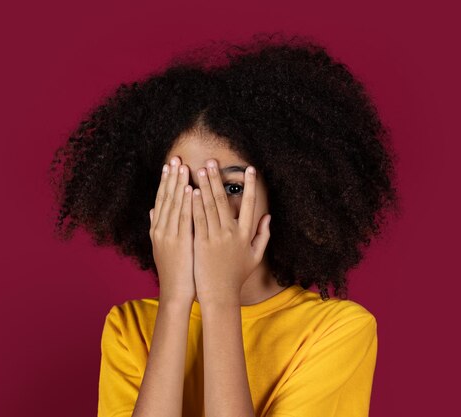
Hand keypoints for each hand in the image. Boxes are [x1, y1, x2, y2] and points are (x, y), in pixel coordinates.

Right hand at [149, 156, 195, 303]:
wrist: (176, 292)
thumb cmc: (175, 270)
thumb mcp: (162, 246)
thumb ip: (157, 226)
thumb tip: (152, 210)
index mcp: (158, 229)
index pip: (161, 199)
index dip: (165, 181)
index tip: (170, 164)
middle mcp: (161, 229)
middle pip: (166, 197)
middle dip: (171, 176)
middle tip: (175, 157)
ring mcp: (169, 235)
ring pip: (173, 204)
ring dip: (178, 184)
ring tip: (182, 166)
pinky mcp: (180, 242)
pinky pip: (183, 218)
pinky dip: (185, 202)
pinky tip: (189, 188)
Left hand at [191, 159, 271, 303]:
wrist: (220, 294)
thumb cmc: (237, 275)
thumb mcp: (255, 256)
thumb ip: (263, 235)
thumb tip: (268, 216)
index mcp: (246, 235)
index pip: (251, 205)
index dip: (250, 186)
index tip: (250, 169)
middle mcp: (231, 233)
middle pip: (225, 201)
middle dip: (218, 179)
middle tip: (213, 162)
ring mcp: (215, 237)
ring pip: (209, 207)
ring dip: (205, 186)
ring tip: (200, 170)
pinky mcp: (200, 242)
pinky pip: (197, 219)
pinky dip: (194, 204)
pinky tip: (191, 190)